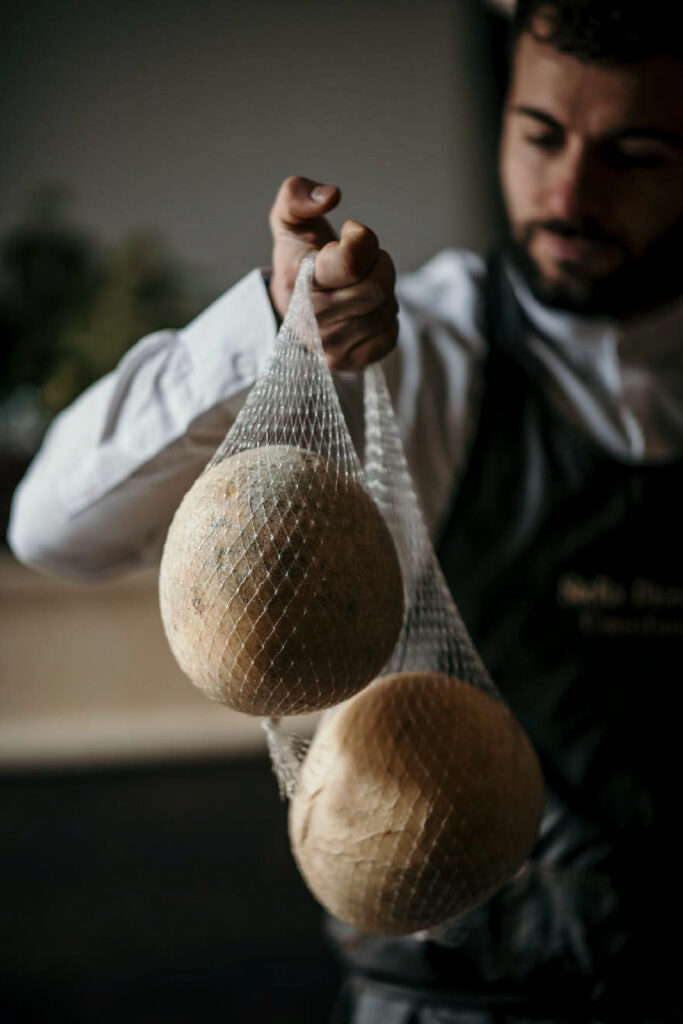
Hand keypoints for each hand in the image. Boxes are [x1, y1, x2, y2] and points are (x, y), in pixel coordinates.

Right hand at [268, 175, 398, 371]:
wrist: (289, 304)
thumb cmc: (298, 256)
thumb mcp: (290, 218)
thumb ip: (298, 195)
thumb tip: (330, 196)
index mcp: (299, 281)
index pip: (352, 259)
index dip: (363, 239)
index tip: (352, 232)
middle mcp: (312, 319)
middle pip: (379, 285)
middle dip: (378, 264)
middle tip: (361, 262)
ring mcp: (330, 346)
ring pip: (387, 309)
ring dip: (382, 292)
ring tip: (358, 286)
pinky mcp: (347, 363)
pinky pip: (390, 335)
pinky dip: (384, 318)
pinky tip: (363, 310)